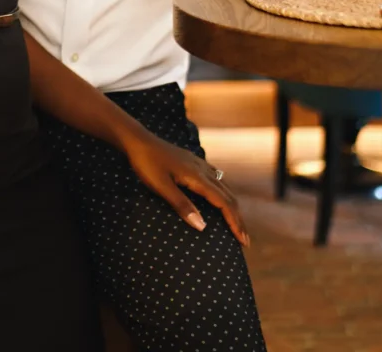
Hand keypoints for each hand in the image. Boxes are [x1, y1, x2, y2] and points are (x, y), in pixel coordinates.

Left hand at [124, 134, 248, 245]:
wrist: (137, 140)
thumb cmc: (146, 164)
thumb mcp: (161, 186)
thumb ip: (181, 205)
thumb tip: (202, 227)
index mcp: (197, 177)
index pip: (223, 203)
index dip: (235, 222)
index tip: (243, 241)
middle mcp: (202, 169)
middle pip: (228, 196)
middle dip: (237, 218)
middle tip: (244, 240)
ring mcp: (198, 163)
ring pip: (223, 186)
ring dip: (231, 205)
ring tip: (235, 222)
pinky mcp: (192, 162)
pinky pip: (215, 178)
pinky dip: (222, 192)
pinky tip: (219, 197)